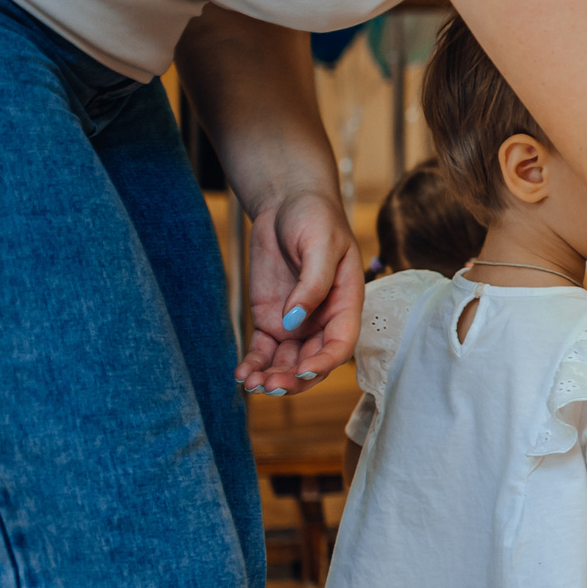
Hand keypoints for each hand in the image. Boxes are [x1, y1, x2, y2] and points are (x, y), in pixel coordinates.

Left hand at [236, 188, 362, 395]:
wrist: (287, 202)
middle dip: (293, 379)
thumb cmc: (314, 216)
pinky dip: (253, 364)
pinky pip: (263, 350)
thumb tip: (294, 320)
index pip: (340, 344)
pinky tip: (241, 374)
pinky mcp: (271, 319)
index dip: (324, 362)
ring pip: (286, 362)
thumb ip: (312, 282)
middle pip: (312, 361)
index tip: (302, 371)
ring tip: (250, 383)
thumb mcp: (320, 244)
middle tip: (269, 385)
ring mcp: (295, 322)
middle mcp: (322, 319)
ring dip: (271, 377)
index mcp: (345, 303)